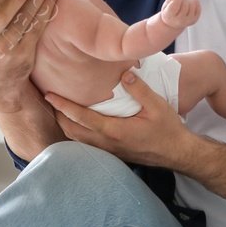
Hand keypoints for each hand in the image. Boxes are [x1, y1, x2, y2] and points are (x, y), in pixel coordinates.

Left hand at [44, 68, 194, 168]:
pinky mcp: (112, 154)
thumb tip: (124, 72)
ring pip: (77, 140)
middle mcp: (107, 144)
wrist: (177, 153)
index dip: (62, 105)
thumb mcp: (157, 105)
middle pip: (72, 131)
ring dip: (65, 125)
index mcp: (114, 131)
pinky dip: (76, 133)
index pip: (80, 117)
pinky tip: (76, 123)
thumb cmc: (168, 129)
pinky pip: (86, 145)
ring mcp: (108, 152)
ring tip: (58, 109)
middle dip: (58, 115)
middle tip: (49, 98)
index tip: (49, 94)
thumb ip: (139, 89)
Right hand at [160, 0, 199, 29]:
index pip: (175, 5)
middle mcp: (179, 21)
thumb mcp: (166, 5)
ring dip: (189, 0)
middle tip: (180, 0)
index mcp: (170, 16)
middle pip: (185, 4)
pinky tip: (190, 3)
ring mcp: (188, 21)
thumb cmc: (169, 12)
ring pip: (192, 5)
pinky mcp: (194, 19)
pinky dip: (195, 2)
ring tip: (184, 2)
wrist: (173, 23)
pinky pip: (198, 7)